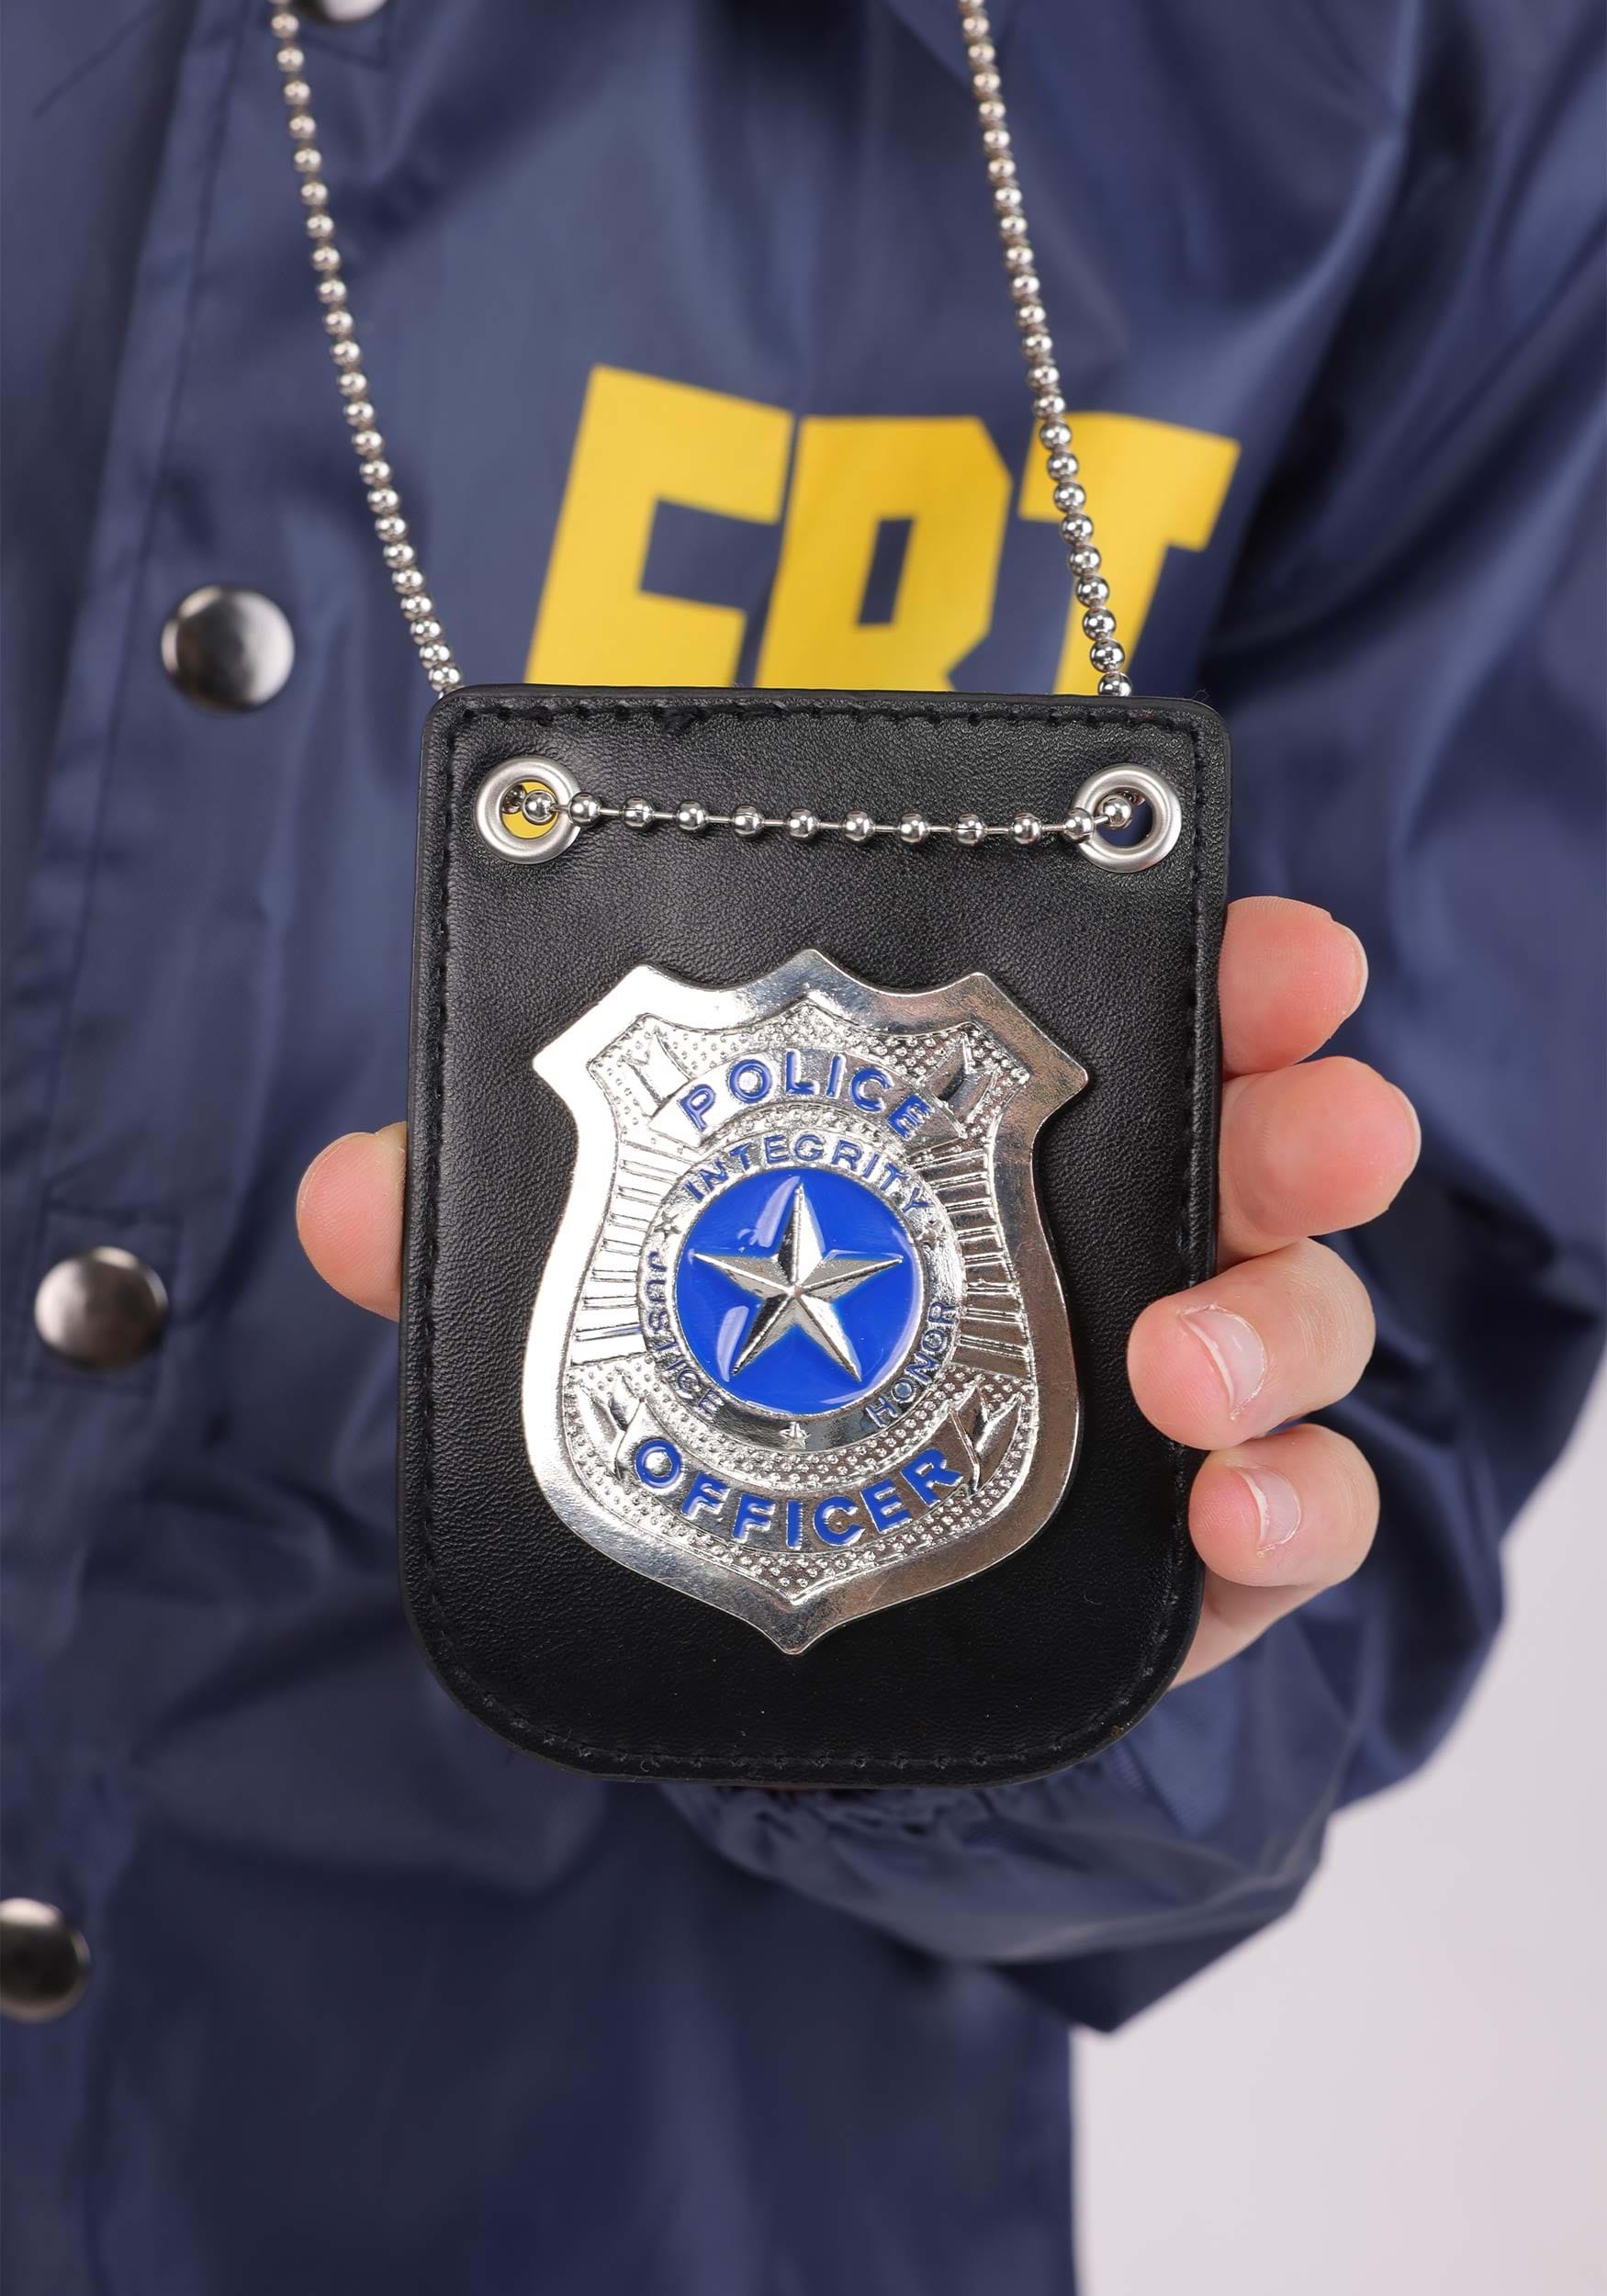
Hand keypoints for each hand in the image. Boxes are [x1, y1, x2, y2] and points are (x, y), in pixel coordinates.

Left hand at [297, 897, 1416, 1685]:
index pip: (1147, 1020)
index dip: (1227, 969)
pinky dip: (1289, 1507)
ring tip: (1181, 1362)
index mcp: (1007, 1137)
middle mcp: (1119, 1240)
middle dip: (1305, 1120)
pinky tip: (1222, 1511)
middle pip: (1263, 1154)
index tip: (1277, 944)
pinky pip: (1300, 1518)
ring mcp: (1173, 1393)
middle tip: (1315, 1114)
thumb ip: (491, 1232)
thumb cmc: (725, 1382)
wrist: (792, 1605)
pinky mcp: (1191, 1546)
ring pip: (1301, 1323)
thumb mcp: (599, 1284)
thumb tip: (342, 1196)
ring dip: (1279, 1326)